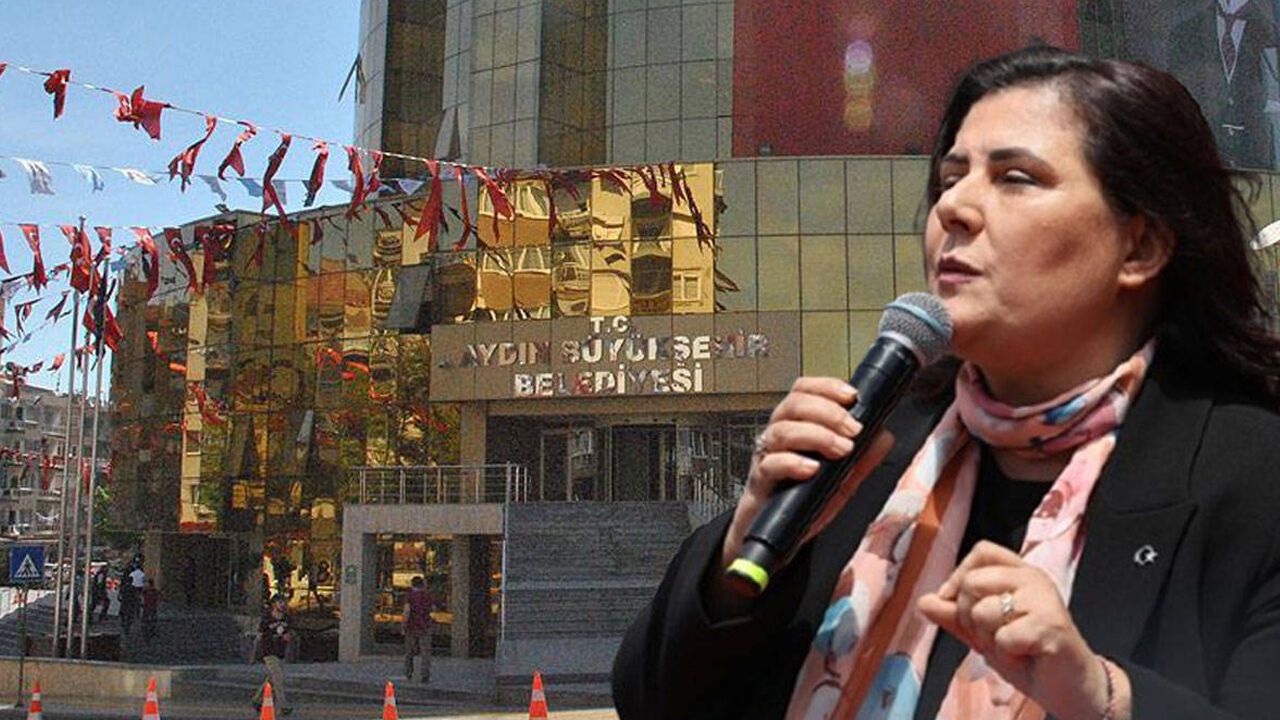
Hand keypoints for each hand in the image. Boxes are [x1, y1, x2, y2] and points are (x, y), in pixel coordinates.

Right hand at [717, 377, 893, 578]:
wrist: (778, 535)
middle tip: (853, 429)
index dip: (826, 387)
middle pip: (793, 405)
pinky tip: (813, 469)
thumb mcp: (841, 478)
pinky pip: (770, 465)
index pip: (804, 391)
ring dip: (816, 435)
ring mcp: (767, 457)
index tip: (852, 396)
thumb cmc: (804, 499)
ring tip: (841, 450)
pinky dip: (793, 462)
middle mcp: (779, 435)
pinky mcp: (761, 482)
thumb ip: (862, 458)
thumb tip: (884, 436)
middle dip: (827, 412)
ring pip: (781, 430)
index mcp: (797, 425)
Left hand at [917, 542, 1129, 719]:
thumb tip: (923, 601)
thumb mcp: (983, 633)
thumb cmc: (1028, 656)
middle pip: (973, 582)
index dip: (959, 576)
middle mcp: (1033, 579)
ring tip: (1012, 646)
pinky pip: (1004, 636)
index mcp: (1019, 572)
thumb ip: (954, 616)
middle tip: (992, 636)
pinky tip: (1027, 655)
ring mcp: (1044, 600)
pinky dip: (1008, 653)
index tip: (955, 603)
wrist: (1069, 687)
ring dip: (989, 639)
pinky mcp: (1051, 625)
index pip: (982, 551)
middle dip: (969, 617)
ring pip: (983, 611)